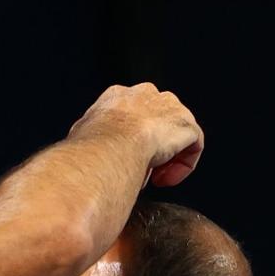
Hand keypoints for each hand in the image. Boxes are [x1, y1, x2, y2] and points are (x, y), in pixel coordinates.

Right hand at [68, 83, 203, 187]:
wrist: (110, 148)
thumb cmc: (91, 148)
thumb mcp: (81, 139)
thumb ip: (93, 140)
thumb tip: (89, 153)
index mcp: (116, 96)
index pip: (131, 113)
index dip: (130, 138)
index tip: (125, 157)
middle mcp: (145, 95)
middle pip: (157, 119)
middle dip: (153, 144)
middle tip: (142, 166)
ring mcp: (169, 107)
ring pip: (176, 132)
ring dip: (169, 157)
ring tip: (156, 177)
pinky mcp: (186, 124)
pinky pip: (193, 146)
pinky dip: (183, 166)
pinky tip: (167, 180)